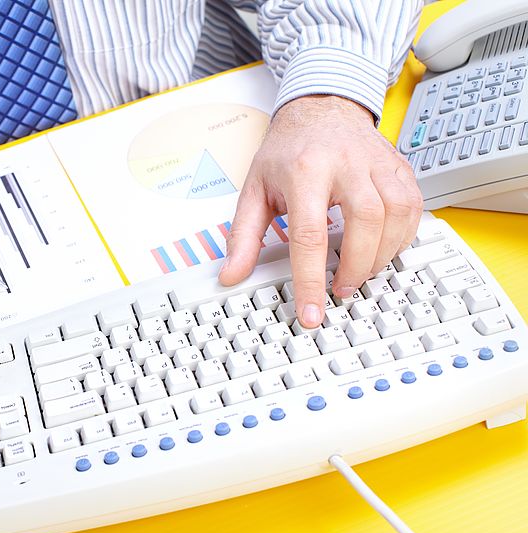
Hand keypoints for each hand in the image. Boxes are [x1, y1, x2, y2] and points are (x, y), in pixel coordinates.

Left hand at [218, 95, 422, 327]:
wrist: (320, 106)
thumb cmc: (288, 150)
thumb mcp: (255, 189)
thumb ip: (243, 235)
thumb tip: (232, 274)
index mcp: (305, 170)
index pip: (309, 234)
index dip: (311, 279)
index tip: (312, 312)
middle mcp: (345, 163)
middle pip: (366, 221)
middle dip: (356, 265)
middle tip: (341, 290)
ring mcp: (377, 162)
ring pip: (397, 212)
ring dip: (382, 253)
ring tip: (360, 272)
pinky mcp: (398, 166)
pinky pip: (413, 205)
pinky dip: (402, 236)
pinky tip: (383, 250)